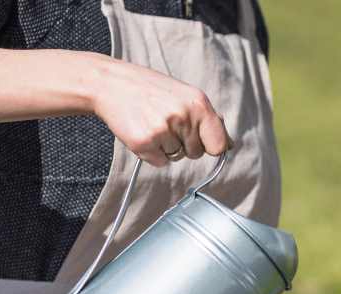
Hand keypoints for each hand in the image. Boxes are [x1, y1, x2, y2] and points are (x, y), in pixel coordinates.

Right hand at [91, 59, 231, 166]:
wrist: (111, 83)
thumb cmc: (151, 90)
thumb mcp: (185, 96)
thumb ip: (208, 120)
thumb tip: (229, 145)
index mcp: (198, 103)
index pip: (218, 144)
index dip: (211, 147)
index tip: (204, 143)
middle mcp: (183, 116)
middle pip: (196, 153)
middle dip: (184, 144)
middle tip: (166, 122)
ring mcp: (163, 130)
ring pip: (177, 157)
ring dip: (166, 146)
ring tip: (152, 122)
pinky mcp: (144, 142)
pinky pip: (160, 163)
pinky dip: (152, 153)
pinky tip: (143, 131)